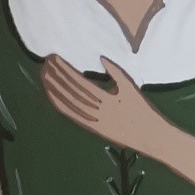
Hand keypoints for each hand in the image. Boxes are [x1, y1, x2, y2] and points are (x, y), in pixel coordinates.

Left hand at [42, 56, 167, 154]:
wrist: (150, 136)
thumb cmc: (143, 110)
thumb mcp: (131, 88)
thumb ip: (116, 72)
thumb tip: (101, 58)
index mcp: (109, 100)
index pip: (82, 83)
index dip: (67, 72)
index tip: (56, 60)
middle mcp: (99, 113)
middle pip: (73, 93)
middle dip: (58, 78)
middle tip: (45, 64)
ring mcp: (95, 123)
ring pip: (71, 105)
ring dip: (56, 91)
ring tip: (44, 77)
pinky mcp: (94, 129)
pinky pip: (75, 117)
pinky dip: (62, 107)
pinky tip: (53, 97)